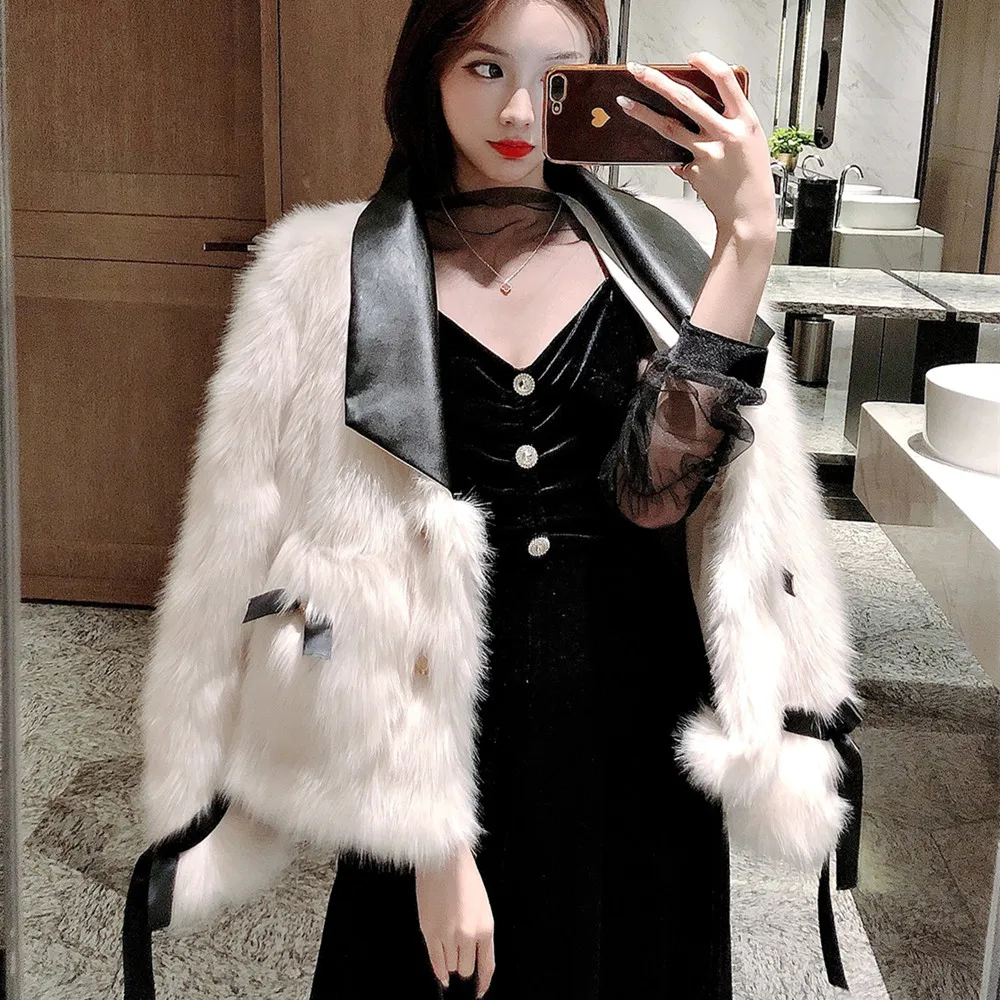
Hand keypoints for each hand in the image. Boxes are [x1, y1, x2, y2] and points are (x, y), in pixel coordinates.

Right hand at [416, 846, 495, 996]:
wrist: (445, 860)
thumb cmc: (465, 878)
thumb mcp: (483, 907)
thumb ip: (480, 934)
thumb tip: (474, 958)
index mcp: (486, 928)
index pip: (487, 967)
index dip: (483, 983)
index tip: (479, 992)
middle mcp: (468, 935)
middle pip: (466, 968)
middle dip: (463, 964)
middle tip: (460, 954)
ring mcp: (447, 935)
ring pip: (450, 966)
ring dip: (450, 961)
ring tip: (449, 945)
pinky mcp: (429, 932)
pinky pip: (435, 961)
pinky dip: (439, 971)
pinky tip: (442, 976)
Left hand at [617, 52, 776, 241]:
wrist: (748, 213)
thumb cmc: (752, 176)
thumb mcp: (752, 139)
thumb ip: (729, 121)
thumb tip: (701, 108)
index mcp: (746, 120)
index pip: (725, 80)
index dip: (706, 63)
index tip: (690, 58)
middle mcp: (726, 134)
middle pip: (686, 99)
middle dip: (658, 82)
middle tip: (639, 71)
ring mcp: (708, 153)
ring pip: (669, 127)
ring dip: (644, 114)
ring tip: (626, 103)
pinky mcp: (693, 171)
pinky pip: (677, 159)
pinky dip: (677, 158)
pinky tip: (682, 163)